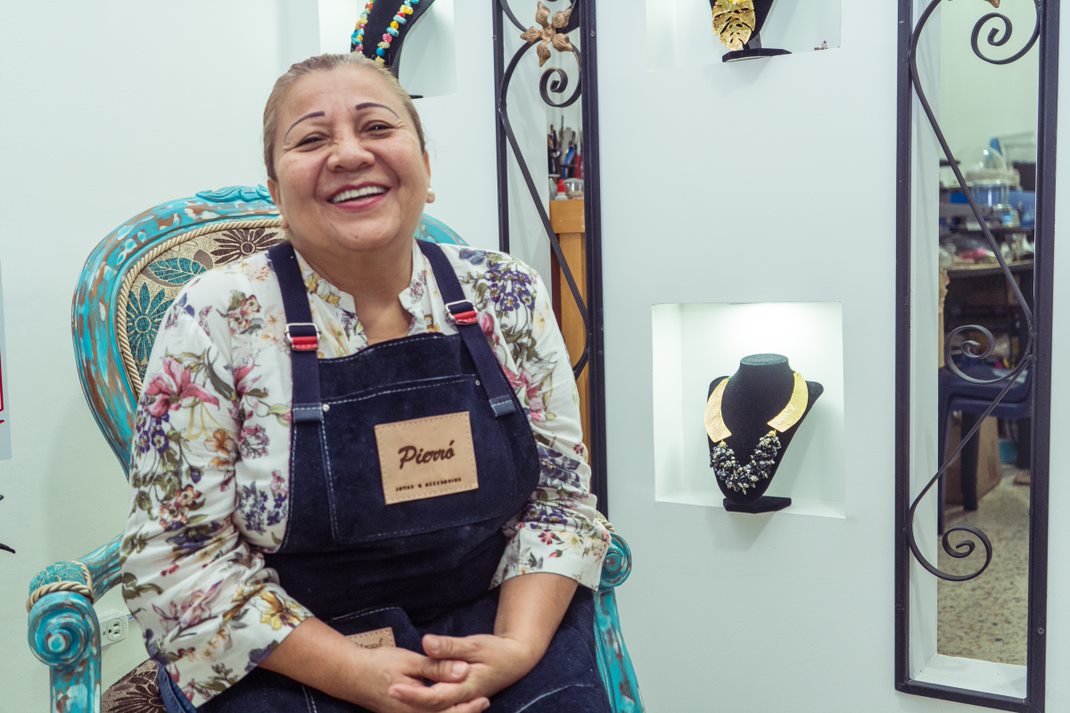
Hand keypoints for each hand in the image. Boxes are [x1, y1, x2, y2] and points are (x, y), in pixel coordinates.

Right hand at [347, 645, 489, 712]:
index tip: (484, 698)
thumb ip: (436, 667)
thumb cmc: (380, 664)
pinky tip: (447, 705)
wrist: (350, 675)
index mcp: (416, 705)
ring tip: (473, 704)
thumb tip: (463, 671)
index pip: (448, 711)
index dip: (468, 707)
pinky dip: (439, 712)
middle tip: (484, 702)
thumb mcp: (410, 661)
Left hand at [388, 633, 540, 707]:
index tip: (392, 687)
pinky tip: (410, 693)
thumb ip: (450, 647)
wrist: (515, 661)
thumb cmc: (496, 651)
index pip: (433, 698)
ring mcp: (460, 701)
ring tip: (395, 692)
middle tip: (387, 690)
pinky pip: (439, 705)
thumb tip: (427, 643)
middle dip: (407, 701)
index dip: (411, 695)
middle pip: (430, 709)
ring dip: (414, 703)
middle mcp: (461, 700)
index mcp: (465, 688)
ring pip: (434, 710)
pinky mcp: (458, 698)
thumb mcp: (474, 644)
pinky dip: (424, 701)